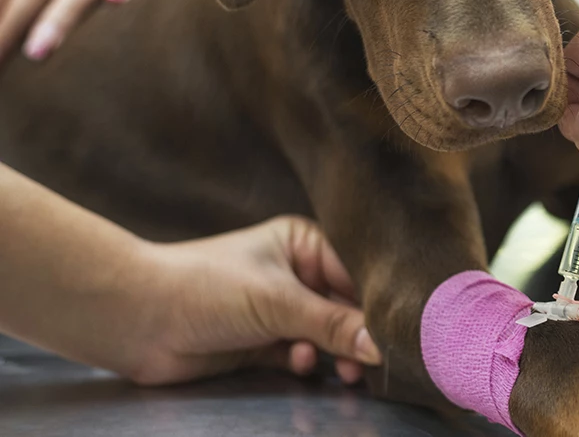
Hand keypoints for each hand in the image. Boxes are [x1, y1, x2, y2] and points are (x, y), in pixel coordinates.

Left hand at [129, 216, 380, 385]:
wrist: (138, 319)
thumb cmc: (209, 287)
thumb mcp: (279, 302)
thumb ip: (334, 325)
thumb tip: (382, 347)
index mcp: (303, 243)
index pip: (356, 270)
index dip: (378, 298)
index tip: (403, 325)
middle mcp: (296, 274)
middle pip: (345, 306)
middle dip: (360, 332)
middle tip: (378, 359)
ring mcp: (279, 311)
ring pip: (326, 336)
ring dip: (335, 353)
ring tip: (346, 372)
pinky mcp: (263, 344)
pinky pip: (302, 356)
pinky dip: (307, 363)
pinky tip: (298, 363)